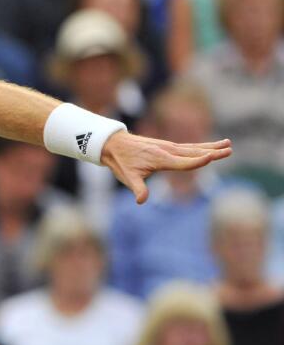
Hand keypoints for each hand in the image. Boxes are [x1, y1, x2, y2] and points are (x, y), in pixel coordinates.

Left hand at [100, 131, 230, 203]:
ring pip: (193, 147)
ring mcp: (168, 147)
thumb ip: (138, 188)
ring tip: (228, 144)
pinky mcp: (167, 146)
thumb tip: (141, 201)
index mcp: (161, 158)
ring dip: (211, 146)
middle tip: (230, 149)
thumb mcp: (128, 177)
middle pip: (194, 152)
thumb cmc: (122, 162)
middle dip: (212, 151)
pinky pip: (188, 146)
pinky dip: (200, 146)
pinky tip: (209, 147)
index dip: (198, 161)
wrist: (114, 144)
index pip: (184, 161)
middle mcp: (168, 150)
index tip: (212, 157)